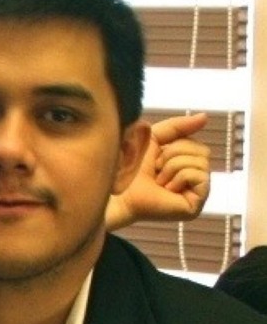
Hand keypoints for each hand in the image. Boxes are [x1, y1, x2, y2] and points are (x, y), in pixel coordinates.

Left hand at [106, 113, 210, 230]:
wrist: (118, 191)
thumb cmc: (130, 167)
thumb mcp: (153, 138)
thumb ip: (177, 126)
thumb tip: (205, 117)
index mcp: (186, 165)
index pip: (196, 143)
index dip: (174, 144)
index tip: (156, 158)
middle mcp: (194, 180)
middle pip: (203, 150)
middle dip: (174, 154)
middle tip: (156, 170)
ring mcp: (195, 195)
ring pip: (202, 162)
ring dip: (173, 166)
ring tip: (158, 181)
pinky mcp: (195, 206)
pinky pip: (201, 177)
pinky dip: (180, 177)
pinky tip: (166, 190)